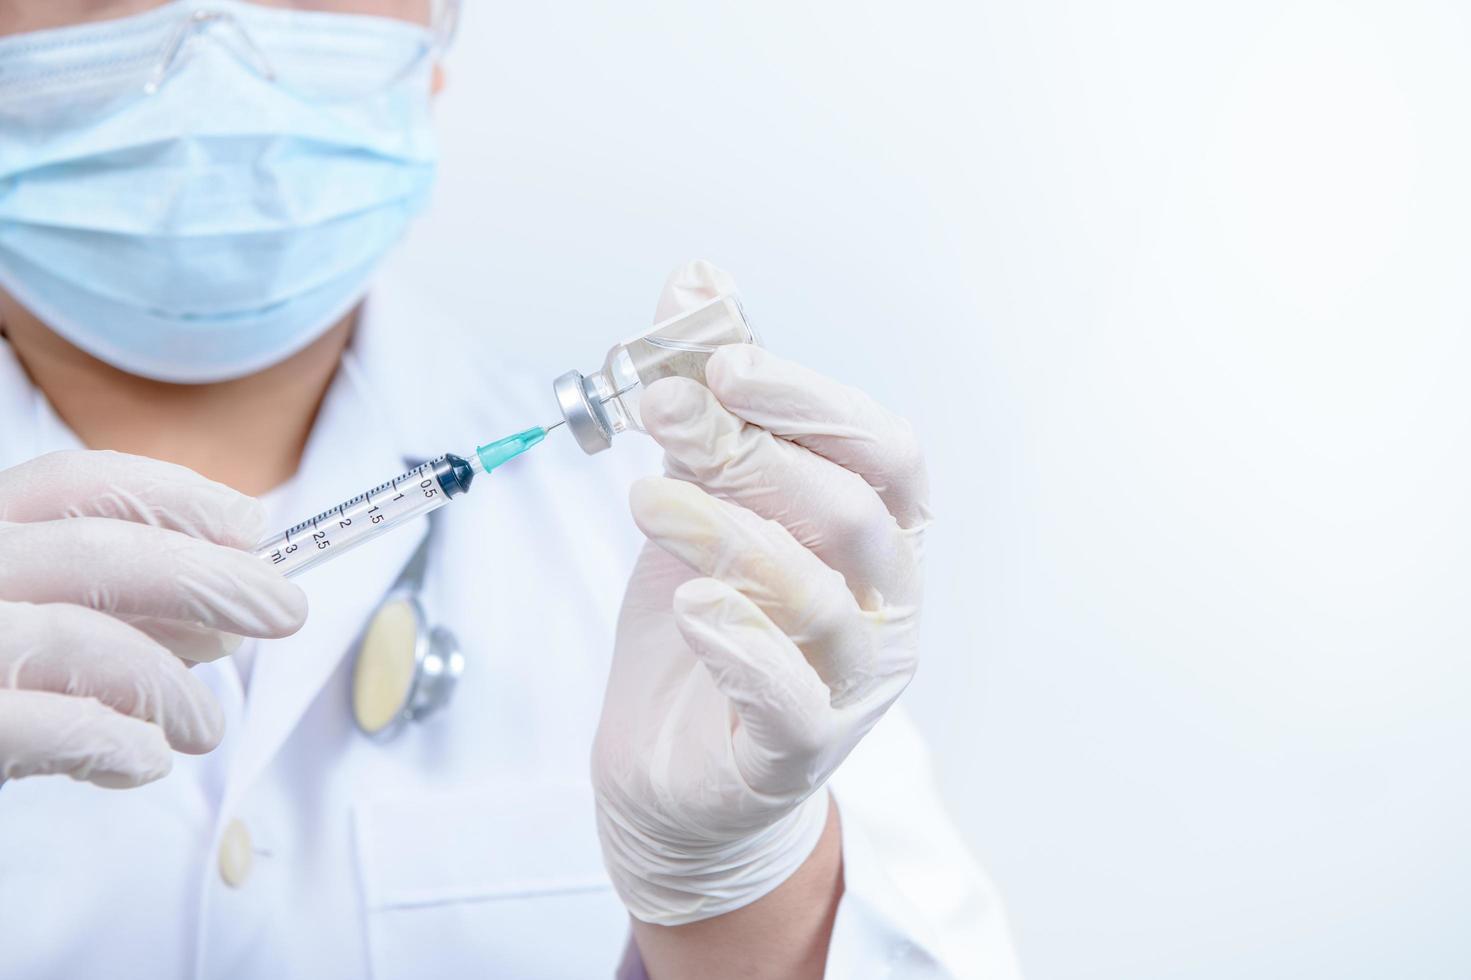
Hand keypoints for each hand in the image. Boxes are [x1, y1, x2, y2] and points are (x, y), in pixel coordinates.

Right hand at [0, 450, 306, 787]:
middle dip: (210, 578)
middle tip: (285, 610)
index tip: (251, 523)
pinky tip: (144, 760)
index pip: (71, 483)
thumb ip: (98, 598)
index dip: (172, 495)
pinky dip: (116, 742)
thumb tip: (229, 595)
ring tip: (207, 725)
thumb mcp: (22, 611)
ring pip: (81, 636)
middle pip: (95, 551)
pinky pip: (46, 725)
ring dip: (170, 684)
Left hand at [593, 262, 929, 925]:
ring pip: (817, 596)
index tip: (724, 361)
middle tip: (662, 409)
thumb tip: (696, 278)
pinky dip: (743, 647)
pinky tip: (690, 607)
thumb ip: (709, 401)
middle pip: (850, 512)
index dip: (810, 398)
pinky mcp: (802, 751)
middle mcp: (885, 603)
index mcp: (877, 532)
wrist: (673, 766)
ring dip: (730, 534)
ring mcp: (852, 682)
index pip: (879, 448)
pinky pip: (792, 699)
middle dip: (755, 450)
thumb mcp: (697, 498)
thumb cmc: (704, 625)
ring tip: (647, 501)